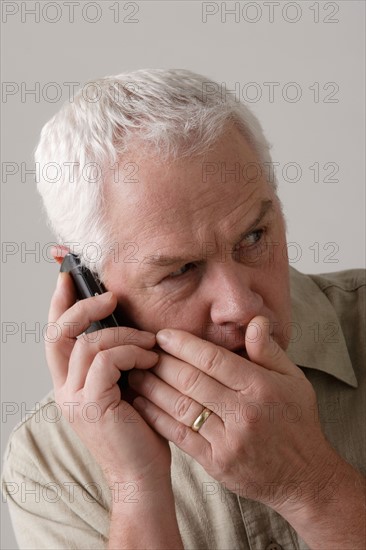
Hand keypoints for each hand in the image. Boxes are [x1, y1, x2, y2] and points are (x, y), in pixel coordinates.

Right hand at [45, 269, 170, 487]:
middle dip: (82, 306)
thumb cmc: (139, 431)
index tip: (69, 277)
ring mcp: (75, 398)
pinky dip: (132, 352)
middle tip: (110, 297)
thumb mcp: (124, 388)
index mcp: (70, 383)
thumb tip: (130, 325)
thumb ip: (117, 360)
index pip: (55, 335)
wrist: (142, 476)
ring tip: (149, 343)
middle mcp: (65, 388)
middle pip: (58, 332)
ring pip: (88, 343)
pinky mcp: (92, 404)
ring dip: (124, 335)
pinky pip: (107, 360)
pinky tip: (151, 361)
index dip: (60, 303)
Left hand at [128, 316, 332, 509]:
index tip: (162, 335)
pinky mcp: (216, 463)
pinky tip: (142, 403)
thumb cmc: (298, 421)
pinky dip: (157, 417)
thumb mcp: (294, 380)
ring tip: (134, 373)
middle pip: (191, 380)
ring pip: (181, 406)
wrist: (305, 477)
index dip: (183, 344)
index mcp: (261, 387)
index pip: (213, 359)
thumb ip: (269, 350)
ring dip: (152, 387)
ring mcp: (229, 440)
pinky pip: (180, 435)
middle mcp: (244, 412)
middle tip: (141, 350)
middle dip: (161, 362)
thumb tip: (253, 321)